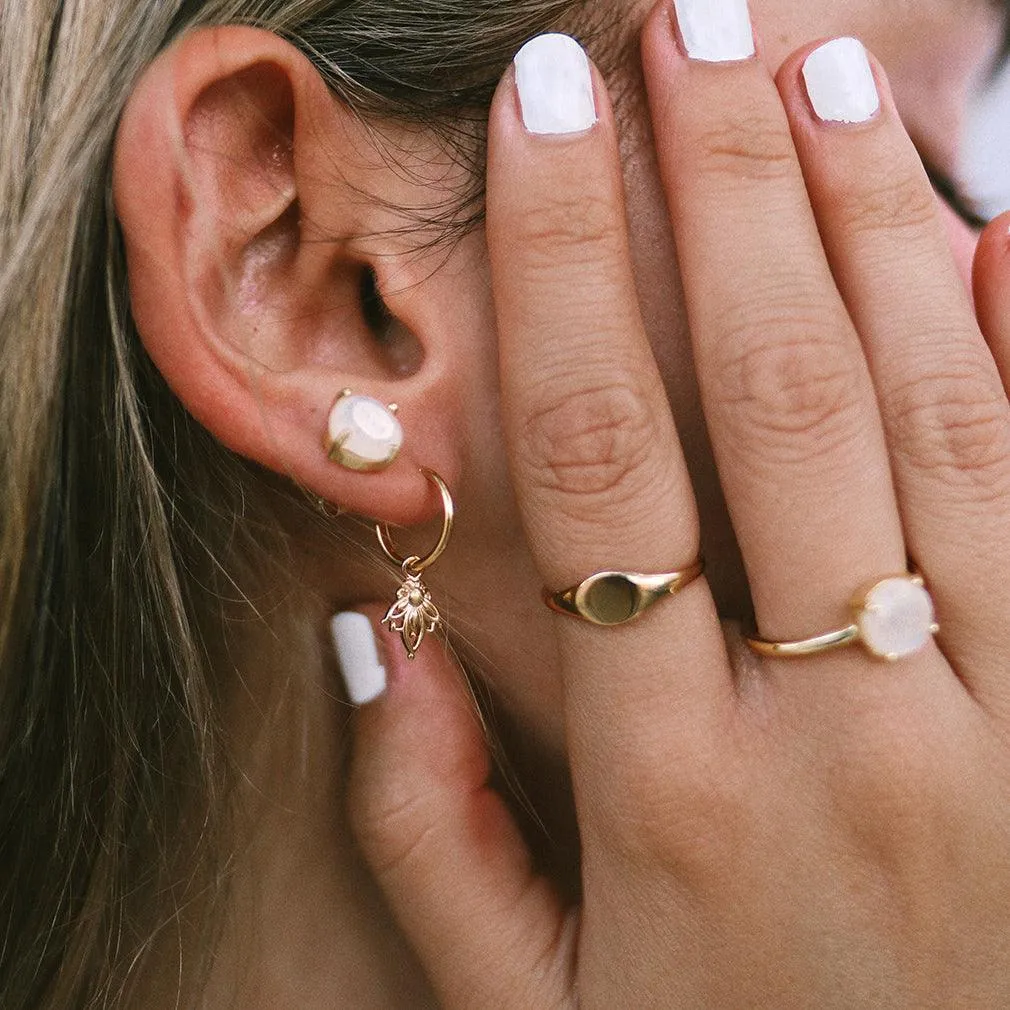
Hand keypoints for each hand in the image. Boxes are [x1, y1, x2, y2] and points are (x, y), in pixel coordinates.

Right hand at [345, 6, 1009, 1005]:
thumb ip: (428, 828)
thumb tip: (375, 638)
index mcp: (671, 791)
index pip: (599, 457)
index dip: (562, 264)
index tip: (540, 116)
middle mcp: (841, 733)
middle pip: (766, 394)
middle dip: (713, 186)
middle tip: (676, 30)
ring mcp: (1000, 729)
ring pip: (931, 418)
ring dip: (860, 225)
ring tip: (805, 77)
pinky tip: (992, 228)